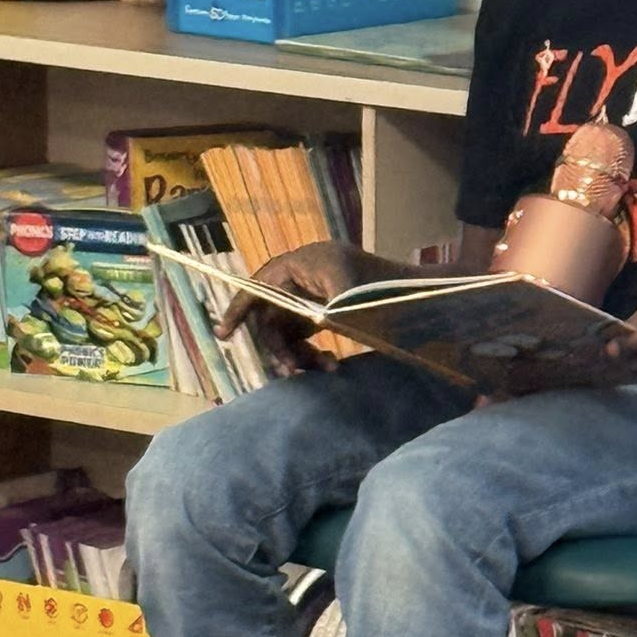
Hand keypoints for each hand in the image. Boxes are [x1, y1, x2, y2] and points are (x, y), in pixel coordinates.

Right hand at [217, 240, 384, 375]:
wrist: (413, 293)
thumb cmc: (380, 287)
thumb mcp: (349, 295)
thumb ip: (320, 310)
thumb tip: (306, 327)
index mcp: (299, 264)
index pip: (258, 286)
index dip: (238, 310)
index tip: (224, 335)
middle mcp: (299, 279)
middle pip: (271, 316)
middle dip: (278, 346)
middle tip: (290, 372)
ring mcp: (308, 296)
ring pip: (286, 331)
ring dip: (298, 354)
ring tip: (324, 369)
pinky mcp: (320, 311)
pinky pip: (303, 336)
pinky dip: (311, 353)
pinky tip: (329, 365)